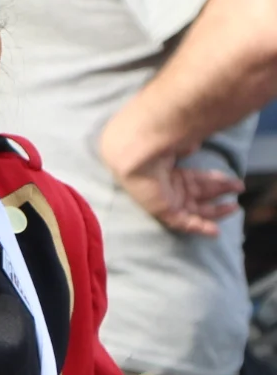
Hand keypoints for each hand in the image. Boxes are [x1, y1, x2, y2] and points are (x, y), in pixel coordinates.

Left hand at [100, 117, 241, 236]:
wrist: (134, 153)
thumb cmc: (153, 145)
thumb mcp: (175, 145)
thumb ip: (184, 148)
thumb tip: (192, 144)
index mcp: (171, 173)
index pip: (197, 180)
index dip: (215, 180)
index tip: (232, 180)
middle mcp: (169, 188)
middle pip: (200, 194)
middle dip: (220, 192)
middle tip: (239, 188)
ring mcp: (166, 200)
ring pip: (196, 210)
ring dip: (215, 212)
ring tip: (233, 207)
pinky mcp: (162, 211)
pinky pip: (183, 223)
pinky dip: (199, 227)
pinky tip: (215, 230)